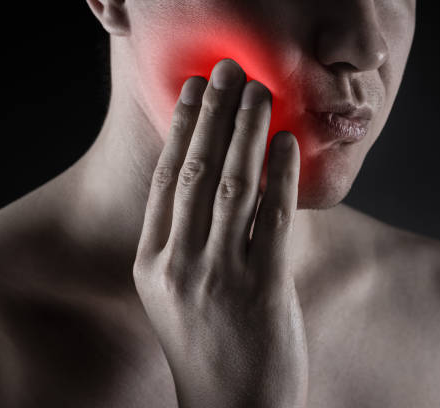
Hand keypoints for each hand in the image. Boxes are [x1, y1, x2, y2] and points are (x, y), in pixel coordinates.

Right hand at [133, 59, 307, 407]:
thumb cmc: (207, 346)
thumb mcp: (177, 293)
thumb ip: (185, 241)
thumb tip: (218, 181)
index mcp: (153, 263)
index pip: (165, 180)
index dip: (181, 128)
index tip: (193, 91)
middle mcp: (180, 265)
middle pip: (198, 172)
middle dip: (215, 114)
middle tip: (229, 72)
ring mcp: (220, 278)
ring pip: (235, 186)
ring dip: (249, 132)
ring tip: (260, 94)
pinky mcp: (263, 291)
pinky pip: (273, 220)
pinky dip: (281, 177)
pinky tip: (286, 144)